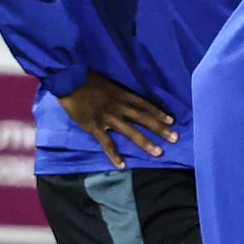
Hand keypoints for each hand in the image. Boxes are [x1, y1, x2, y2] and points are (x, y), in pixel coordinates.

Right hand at [60, 74, 175, 166]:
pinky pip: (107, 143)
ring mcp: (107, 117)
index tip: (172, 120)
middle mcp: (118, 106)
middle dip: (160, 129)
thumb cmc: (86, 78)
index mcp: (121, 94)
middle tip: (175, 138)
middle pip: (143, 119)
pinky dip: (114, 155)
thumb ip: (116, 92)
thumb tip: (124, 97)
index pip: (144, 104)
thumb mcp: (106, 81)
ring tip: (159, 153)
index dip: (158, 112)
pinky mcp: (94, 126)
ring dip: (146, 143)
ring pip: (131, 132)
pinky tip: (123, 165)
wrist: (68, 79)